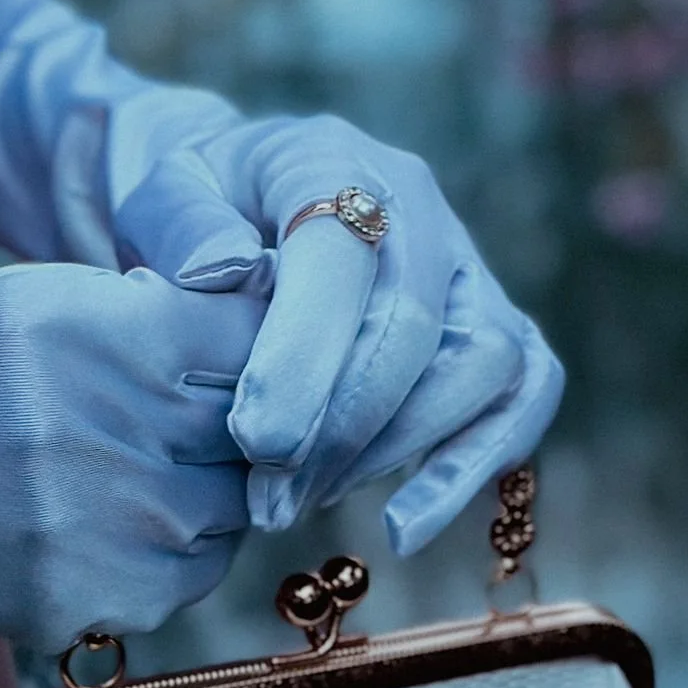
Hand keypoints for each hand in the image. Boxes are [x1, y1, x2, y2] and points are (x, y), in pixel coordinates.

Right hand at [0, 264, 263, 654]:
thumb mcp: (45, 306)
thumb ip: (156, 308)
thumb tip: (266, 297)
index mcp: (107, 336)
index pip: (255, 339)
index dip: (258, 349)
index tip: (238, 359)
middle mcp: (117, 429)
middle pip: (258, 432)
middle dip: (236, 427)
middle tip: (190, 426)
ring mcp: (112, 523)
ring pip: (235, 509)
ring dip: (208, 493)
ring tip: (136, 473)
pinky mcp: (96, 597)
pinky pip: (190, 576)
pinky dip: (171, 554)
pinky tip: (112, 526)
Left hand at [113, 115, 564, 554]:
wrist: (239, 203)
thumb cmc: (198, 210)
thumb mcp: (162, 193)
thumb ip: (183, 225)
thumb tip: (226, 269)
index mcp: (336, 160)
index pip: (342, 256)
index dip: (307, 354)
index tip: (256, 441)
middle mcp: (422, 209)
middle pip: (418, 323)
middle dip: (344, 425)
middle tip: (270, 498)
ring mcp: (468, 268)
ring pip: (485, 361)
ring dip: (402, 449)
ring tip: (311, 500)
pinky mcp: (495, 323)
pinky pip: (525, 393)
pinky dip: (477, 464)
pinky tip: (406, 526)